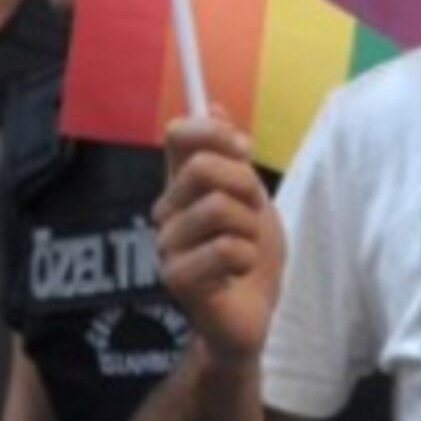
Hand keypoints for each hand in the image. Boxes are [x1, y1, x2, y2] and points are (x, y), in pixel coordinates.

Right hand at [154, 114, 283, 363]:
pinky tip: (239, 273)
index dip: (212, 131)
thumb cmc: (251, 258)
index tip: (243, 148)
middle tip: (254, 215)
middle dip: (245, 187)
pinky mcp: (176, 278)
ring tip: (246, 250)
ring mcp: (167, 245)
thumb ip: (231, 157)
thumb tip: (212, 103)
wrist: (253, 317)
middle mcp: (167, 211)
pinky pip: (225, 248)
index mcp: (182, 187)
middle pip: (203, 168)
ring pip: (218, 208)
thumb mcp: (252, 198)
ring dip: (250, 230)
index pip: (179, 135)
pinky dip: (247, 258)